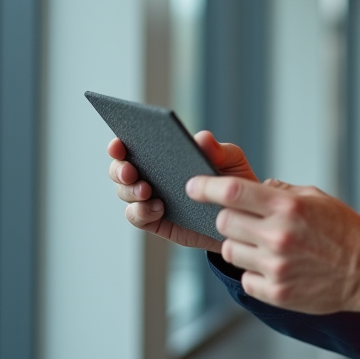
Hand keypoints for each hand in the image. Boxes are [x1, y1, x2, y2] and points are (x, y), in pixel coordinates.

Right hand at [107, 131, 256, 252]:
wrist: (241, 216)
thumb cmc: (233, 181)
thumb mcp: (232, 161)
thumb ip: (219, 149)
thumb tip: (201, 138)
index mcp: (162, 153)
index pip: (132, 145)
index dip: (119, 144)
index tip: (118, 144)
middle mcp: (150, 174)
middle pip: (120, 169)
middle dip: (119, 169)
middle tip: (130, 171)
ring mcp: (150, 198)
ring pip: (125, 193)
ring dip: (130, 191)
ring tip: (146, 190)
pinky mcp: (155, 220)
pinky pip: (137, 216)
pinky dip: (141, 211)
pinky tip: (158, 208)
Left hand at [186, 175, 359, 317]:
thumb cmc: (345, 232)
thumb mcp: (316, 198)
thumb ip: (282, 191)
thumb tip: (255, 188)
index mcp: (287, 207)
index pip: (232, 192)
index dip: (205, 186)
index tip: (192, 185)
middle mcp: (277, 236)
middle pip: (223, 222)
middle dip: (229, 218)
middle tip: (247, 221)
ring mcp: (275, 267)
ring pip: (229, 251)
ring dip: (241, 246)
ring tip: (268, 246)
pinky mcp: (275, 293)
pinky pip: (245, 277)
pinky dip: (254, 271)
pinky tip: (277, 267)